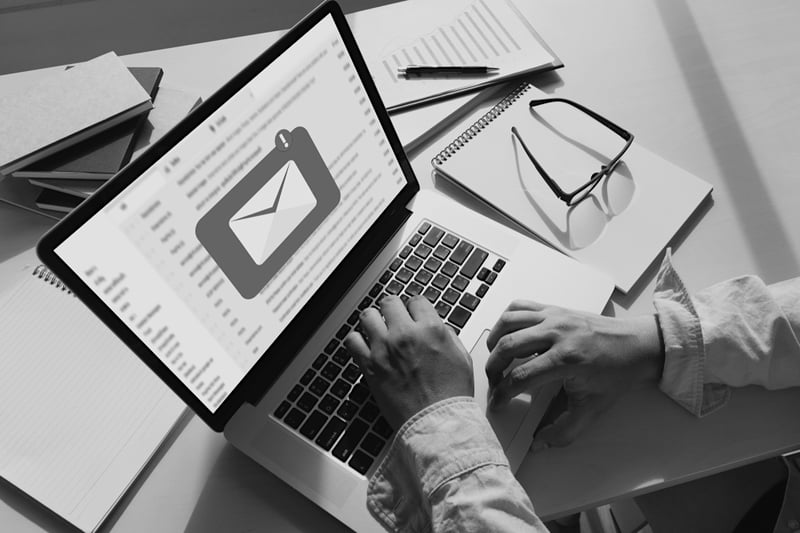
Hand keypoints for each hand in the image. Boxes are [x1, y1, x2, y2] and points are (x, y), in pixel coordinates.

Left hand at [344, 295, 473, 428]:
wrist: (437, 422)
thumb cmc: (451, 395)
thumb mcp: (462, 358)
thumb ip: (447, 336)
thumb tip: (437, 327)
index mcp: (431, 329)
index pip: (416, 300)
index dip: (415, 307)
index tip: (412, 314)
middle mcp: (405, 334)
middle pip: (389, 302)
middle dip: (393, 310)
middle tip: (394, 319)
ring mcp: (385, 348)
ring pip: (368, 316)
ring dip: (373, 321)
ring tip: (377, 330)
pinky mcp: (369, 366)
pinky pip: (352, 340)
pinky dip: (356, 341)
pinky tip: (364, 346)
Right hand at [486, 300, 663, 448]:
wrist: (638, 346)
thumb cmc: (618, 373)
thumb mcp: (592, 408)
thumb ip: (564, 431)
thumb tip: (540, 444)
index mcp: (566, 359)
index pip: (521, 377)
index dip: (502, 394)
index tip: (496, 403)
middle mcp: (557, 333)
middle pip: (507, 346)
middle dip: (492, 368)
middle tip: (493, 383)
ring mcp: (554, 317)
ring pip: (508, 322)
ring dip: (495, 341)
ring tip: (495, 358)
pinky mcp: (554, 308)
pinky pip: (520, 306)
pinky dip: (507, 320)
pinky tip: (508, 334)